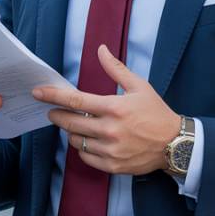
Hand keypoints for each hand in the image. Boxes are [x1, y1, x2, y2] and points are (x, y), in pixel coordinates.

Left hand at [32, 45, 180, 175]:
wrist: (176, 144)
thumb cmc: (156, 112)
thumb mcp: (139, 86)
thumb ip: (116, 69)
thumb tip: (101, 49)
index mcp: (114, 108)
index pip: (76, 101)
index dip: (53, 96)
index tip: (38, 93)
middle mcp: (110, 130)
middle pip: (71, 123)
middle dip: (57, 115)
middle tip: (52, 111)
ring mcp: (110, 150)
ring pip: (76, 142)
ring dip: (71, 132)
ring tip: (75, 125)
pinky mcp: (113, 166)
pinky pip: (86, 157)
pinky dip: (82, 149)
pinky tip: (87, 141)